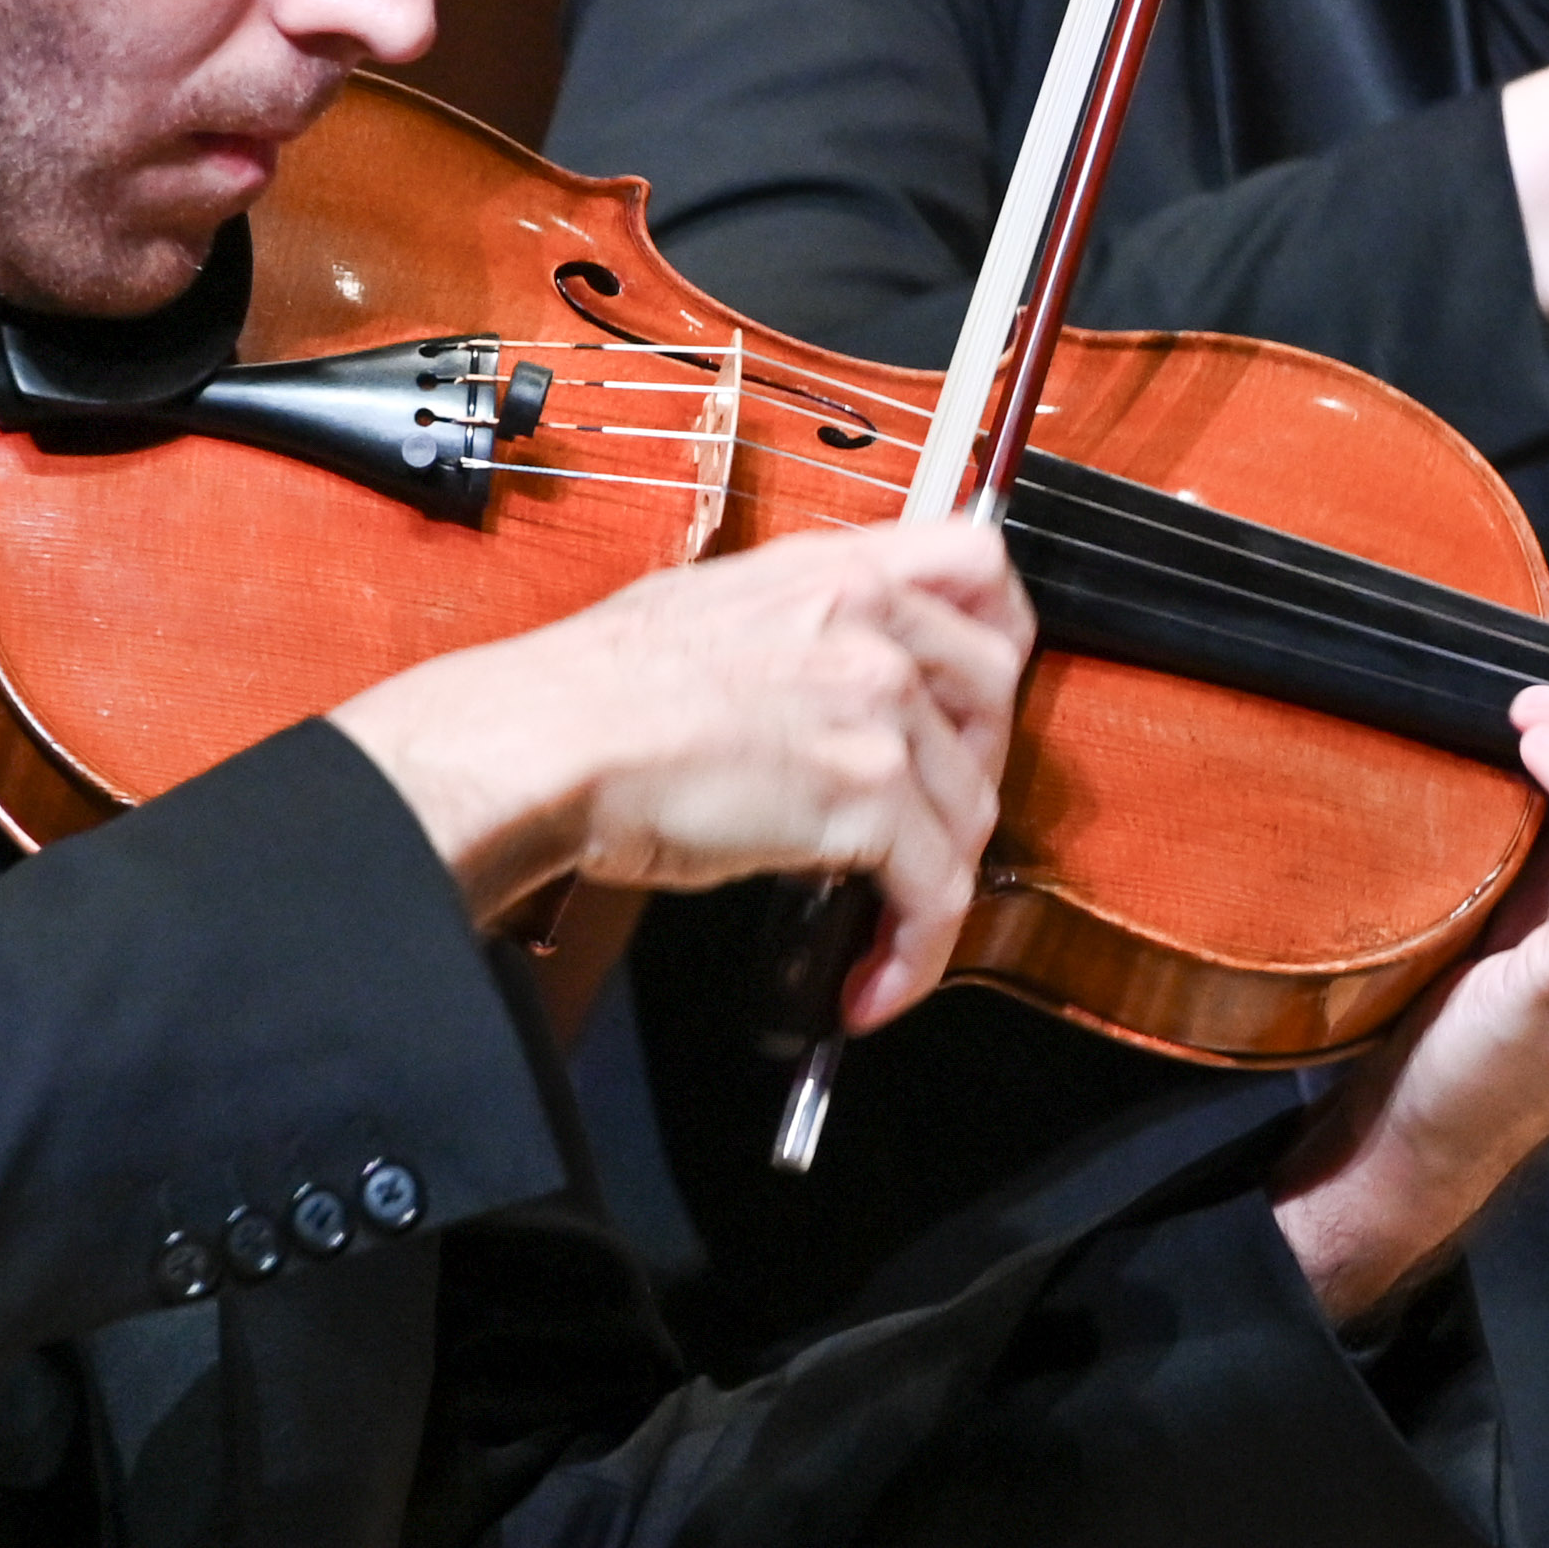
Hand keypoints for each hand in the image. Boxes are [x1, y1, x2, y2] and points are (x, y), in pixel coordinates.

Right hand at [329, 523, 1031, 1026]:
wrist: (550, 740)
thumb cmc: (591, 690)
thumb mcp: (709, 610)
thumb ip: (793, 630)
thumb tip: (817, 681)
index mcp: (830, 570)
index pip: (976, 567)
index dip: (998, 633)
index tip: (984, 690)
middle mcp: (868, 625)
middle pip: (995, 690)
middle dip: (973, 769)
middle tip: (924, 822)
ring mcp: (875, 707)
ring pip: (969, 807)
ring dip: (936, 878)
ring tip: (886, 926)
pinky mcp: (864, 797)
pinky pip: (934, 891)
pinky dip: (915, 953)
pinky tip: (873, 981)